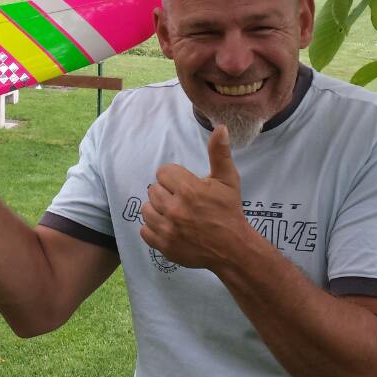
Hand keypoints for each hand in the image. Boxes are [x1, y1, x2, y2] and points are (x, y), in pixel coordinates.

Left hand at [140, 125, 248, 269]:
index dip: (174, 177)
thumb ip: (220, 153)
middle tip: (182, 200)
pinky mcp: (163, 246)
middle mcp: (175, 209)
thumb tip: (221, 128)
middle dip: (166, 192)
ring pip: (146, 209)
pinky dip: (153, 228)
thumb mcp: (228, 180)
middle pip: (153, 189)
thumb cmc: (229, 211)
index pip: (163, 172)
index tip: (186, 185)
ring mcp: (168, 229)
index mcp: (188, 190)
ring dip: (158, 209)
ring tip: (174, 212)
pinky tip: (168, 226)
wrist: (232, 248)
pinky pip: (144, 230)